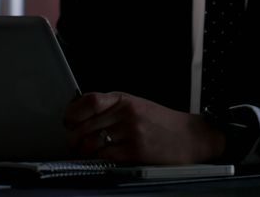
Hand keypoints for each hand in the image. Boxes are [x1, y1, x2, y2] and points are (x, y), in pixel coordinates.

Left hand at [63, 92, 225, 163]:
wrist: (191, 137)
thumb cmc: (162, 123)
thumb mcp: (137, 106)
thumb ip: (111, 109)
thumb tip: (79, 117)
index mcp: (124, 99)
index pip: (88, 101)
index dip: (72, 113)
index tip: (69, 121)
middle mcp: (126, 113)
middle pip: (84, 126)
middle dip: (74, 138)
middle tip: (75, 143)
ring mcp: (131, 132)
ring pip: (91, 144)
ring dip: (85, 152)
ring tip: (89, 152)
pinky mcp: (135, 151)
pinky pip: (105, 157)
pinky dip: (99, 160)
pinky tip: (104, 159)